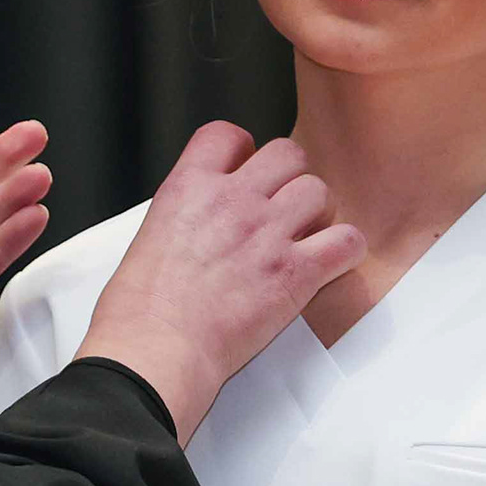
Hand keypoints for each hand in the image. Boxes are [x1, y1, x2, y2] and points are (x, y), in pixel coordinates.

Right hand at [77, 123, 364, 440]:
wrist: (156, 350)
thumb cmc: (139, 312)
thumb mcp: (148, 238)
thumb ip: (183, 218)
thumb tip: (198, 225)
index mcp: (188, 187)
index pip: (228, 136)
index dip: (244, 151)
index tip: (246, 171)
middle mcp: (232, 200)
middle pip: (287, 153)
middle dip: (290, 177)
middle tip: (282, 206)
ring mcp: (267, 233)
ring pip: (319, 191)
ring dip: (318, 213)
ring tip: (305, 236)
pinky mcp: (295, 273)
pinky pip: (347, 242)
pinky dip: (345, 251)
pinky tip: (329, 264)